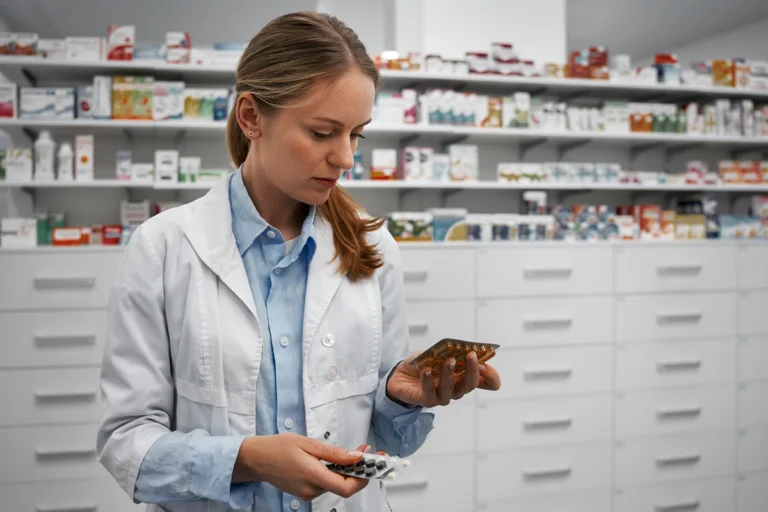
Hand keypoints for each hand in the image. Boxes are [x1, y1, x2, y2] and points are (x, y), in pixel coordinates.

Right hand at [233, 433, 370, 501]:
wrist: (256, 459)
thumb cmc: (278, 447)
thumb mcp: (308, 443)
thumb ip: (334, 453)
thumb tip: (356, 457)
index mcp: (312, 475)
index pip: (346, 488)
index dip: (363, 478)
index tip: (372, 463)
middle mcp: (311, 489)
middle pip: (343, 486)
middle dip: (359, 470)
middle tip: (367, 452)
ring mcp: (307, 493)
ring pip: (336, 485)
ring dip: (347, 471)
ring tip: (353, 452)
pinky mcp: (305, 492)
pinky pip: (326, 484)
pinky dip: (336, 474)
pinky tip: (336, 461)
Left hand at [386, 351, 500, 407]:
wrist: (401, 373)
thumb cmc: (425, 363)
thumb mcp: (441, 353)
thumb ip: (454, 352)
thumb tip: (465, 348)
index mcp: (464, 377)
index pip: (486, 382)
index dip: (491, 377)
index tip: (487, 365)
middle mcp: (456, 388)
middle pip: (469, 385)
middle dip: (472, 370)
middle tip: (471, 355)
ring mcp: (442, 396)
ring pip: (451, 390)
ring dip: (450, 374)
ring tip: (449, 360)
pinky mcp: (426, 400)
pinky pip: (429, 393)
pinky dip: (428, 381)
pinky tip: (426, 370)